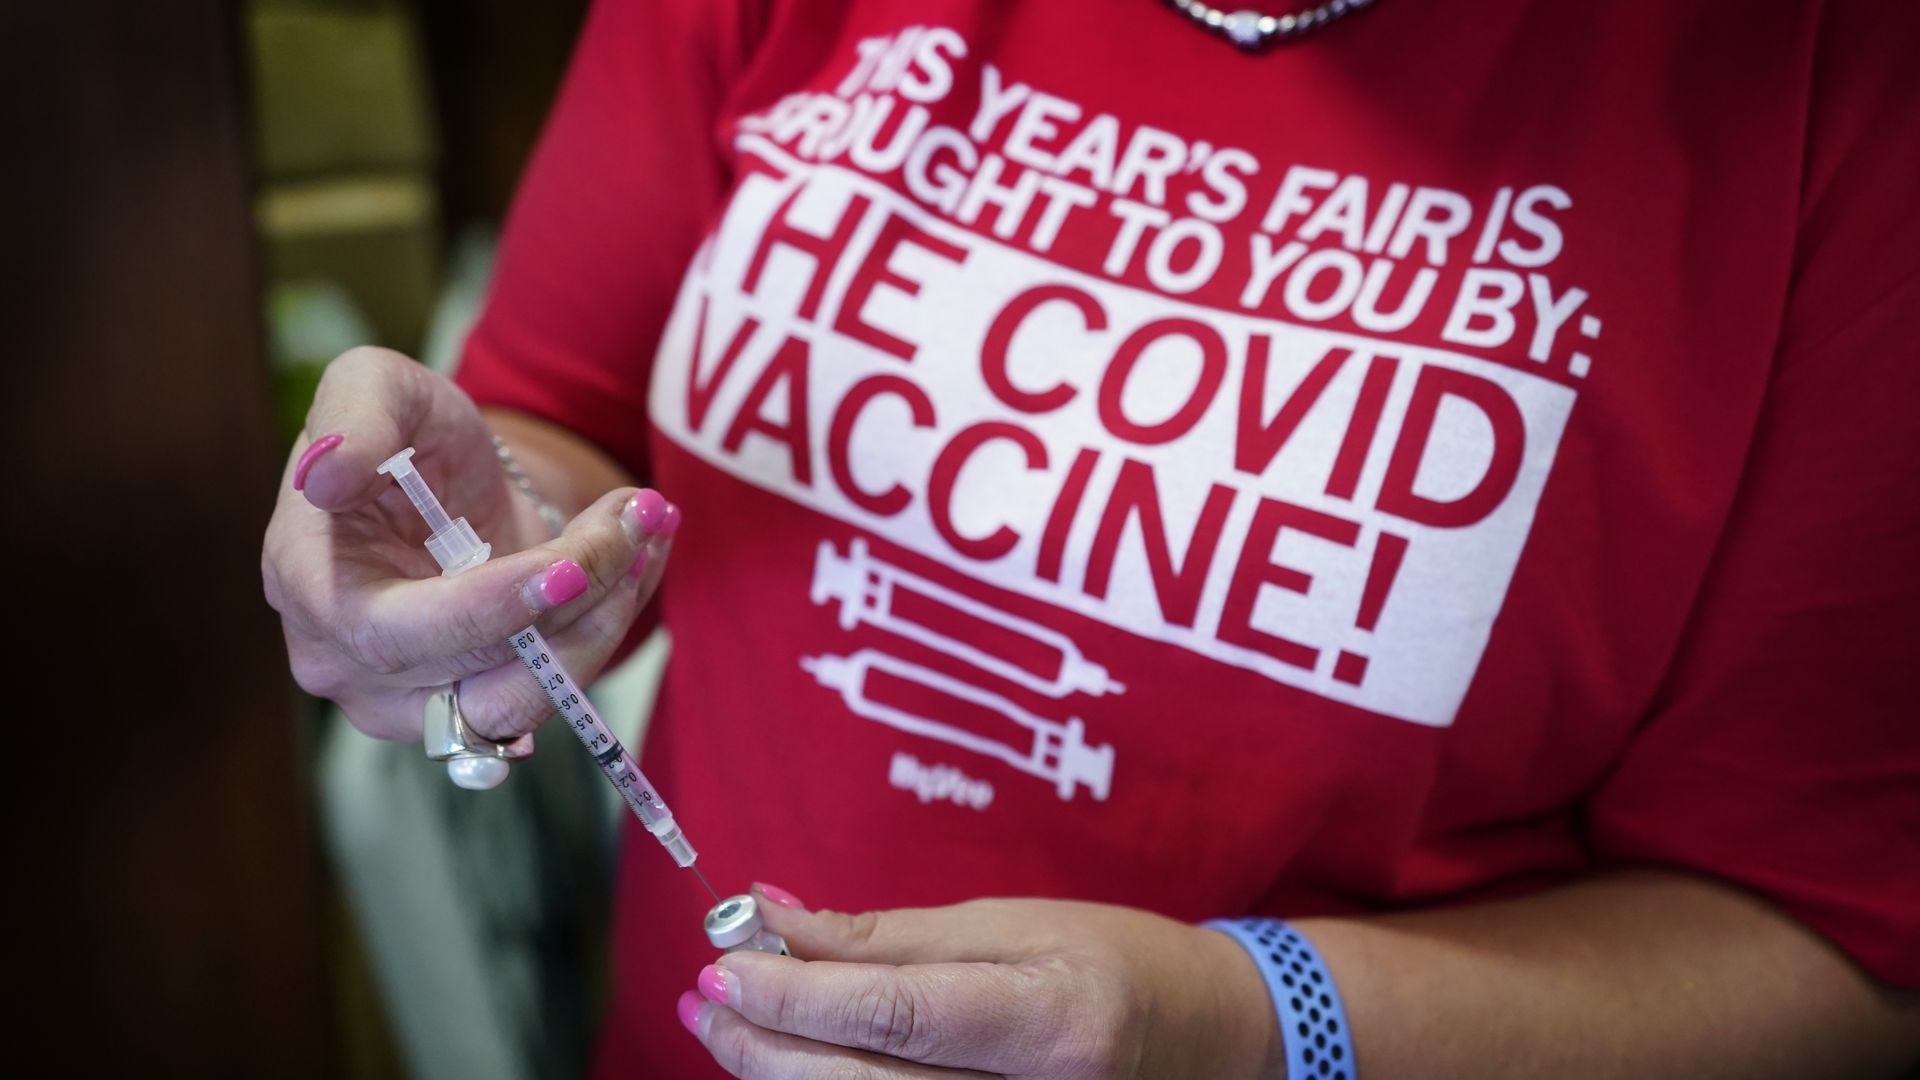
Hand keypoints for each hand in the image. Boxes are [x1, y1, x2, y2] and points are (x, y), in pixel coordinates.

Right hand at [262, 346, 679, 742]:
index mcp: (307, 583)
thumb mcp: (375, 385)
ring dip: (605, 618)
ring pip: (524, 698)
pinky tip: (638, 559)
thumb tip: (324, 478)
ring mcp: (408, 701)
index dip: (488, 609)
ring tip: (645, 531)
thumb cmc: (404, 431)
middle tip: (640, 519)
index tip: (571, 567)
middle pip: (476, 667)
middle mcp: (347, 662)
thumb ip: (352, 418)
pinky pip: (552, 692)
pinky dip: (608, 626)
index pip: (395, 630)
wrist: (446, 480)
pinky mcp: (471, 711)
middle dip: (577, 594)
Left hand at [679, 887, 1281, 1078]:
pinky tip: (794, 1063)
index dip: (797, 995)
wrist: (1211, 1042)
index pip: (897, 1017)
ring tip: (731, 1027)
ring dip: (783, 1077)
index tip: (724, 964)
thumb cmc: (1116, 963)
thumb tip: (775, 916)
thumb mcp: (1012, 923)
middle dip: (767, 1047)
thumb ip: (890, 937)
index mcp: (1051, 1023)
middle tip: (707, 998)